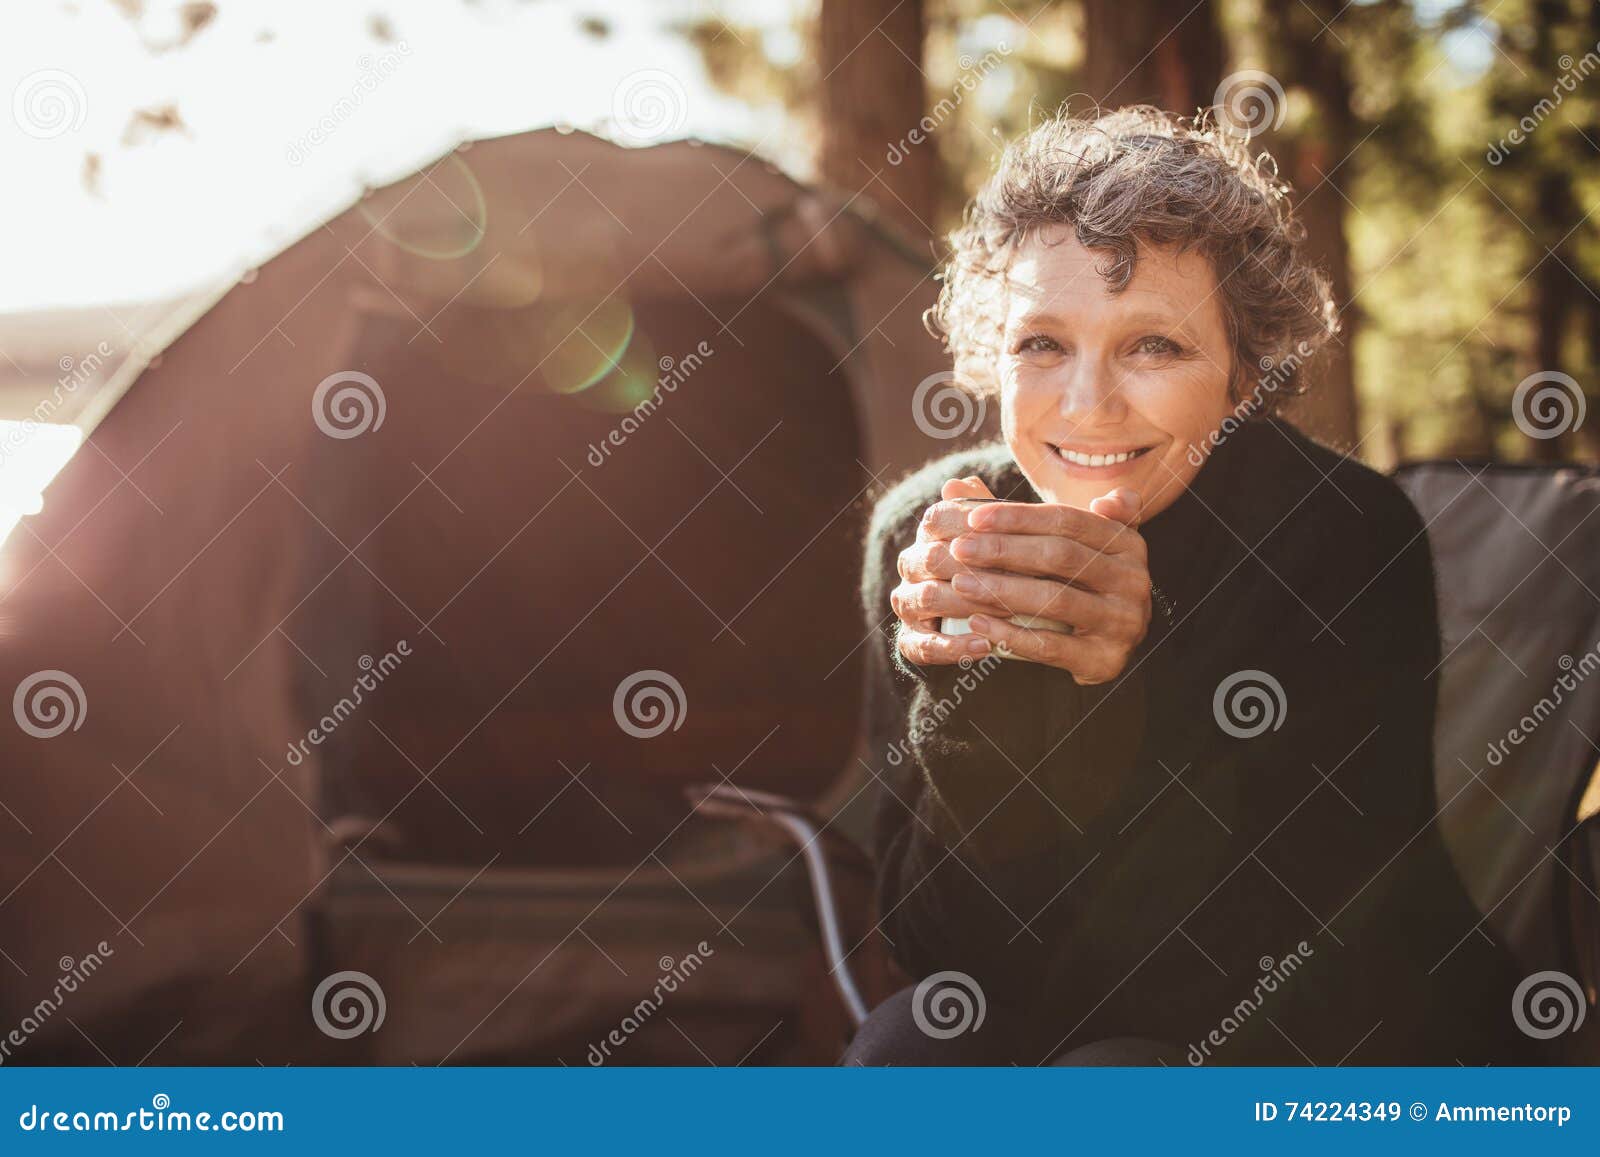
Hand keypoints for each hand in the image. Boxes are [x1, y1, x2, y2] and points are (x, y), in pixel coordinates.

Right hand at [890, 475, 1004, 665]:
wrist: (987, 619)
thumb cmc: (1001, 569)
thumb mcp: (1000, 540)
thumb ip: (988, 513)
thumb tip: (964, 482)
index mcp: (928, 535)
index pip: (938, 519)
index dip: (971, 524)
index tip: (1011, 531)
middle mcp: (911, 566)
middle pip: (932, 558)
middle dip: (975, 566)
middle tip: (1019, 575)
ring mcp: (908, 605)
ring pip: (927, 598)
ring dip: (969, 603)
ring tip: (1009, 611)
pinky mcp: (911, 642)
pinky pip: (924, 646)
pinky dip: (956, 646)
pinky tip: (985, 646)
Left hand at [950, 488, 1150, 684]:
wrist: (1108, 647)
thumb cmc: (1078, 584)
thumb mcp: (1070, 545)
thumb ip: (1019, 516)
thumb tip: (958, 484)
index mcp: (1127, 542)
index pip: (1066, 520)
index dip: (1017, 517)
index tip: (973, 518)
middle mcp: (1133, 579)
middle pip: (1060, 556)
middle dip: (1003, 550)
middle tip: (959, 549)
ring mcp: (1123, 621)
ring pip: (1054, 600)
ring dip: (1002, 591)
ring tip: (960, 584)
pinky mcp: (1106, 659)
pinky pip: (1052, 646)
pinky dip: (1011, 635)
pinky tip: (978, 625)